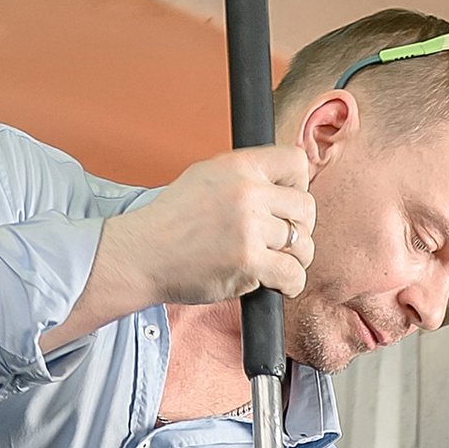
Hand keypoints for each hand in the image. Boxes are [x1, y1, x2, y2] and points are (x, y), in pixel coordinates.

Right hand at [113, 149, 315, 310]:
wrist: (142, 254)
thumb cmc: (171, 224)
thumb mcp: (205, 178)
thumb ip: (243, 178)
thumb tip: (280, 187)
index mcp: (238, 166)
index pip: (295, 162)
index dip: (299, 185)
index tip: (288, 205)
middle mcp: (246, 193)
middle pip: (306, 207)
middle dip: (301, 228)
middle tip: (284, 242)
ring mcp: (248, 228)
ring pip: (303, 244)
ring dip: (296, 259)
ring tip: (277, 265)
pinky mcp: (248, 262)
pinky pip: (293, 275)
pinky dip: (291, 284)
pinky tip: (278, 285)